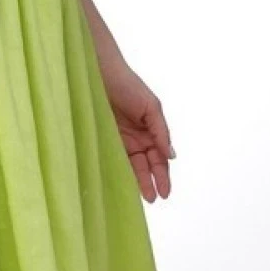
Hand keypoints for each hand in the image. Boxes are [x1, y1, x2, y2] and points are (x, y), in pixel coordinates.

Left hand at [94, 49, 176, 202]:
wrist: (97, 71)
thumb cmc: (126, 84)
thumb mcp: (150, 106)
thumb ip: (161, 131)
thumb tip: (172, 155)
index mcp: (150, 130)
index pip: (159, 158)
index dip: (163, 175)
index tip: (165, 192)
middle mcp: (135, 137)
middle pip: (146, 164)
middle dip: (151, 182)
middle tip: (153, 199)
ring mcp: (118, 139)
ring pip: (130, 165)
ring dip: (136, 180)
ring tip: (141, 197)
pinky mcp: (101, 138)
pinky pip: (111, 158)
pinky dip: (117, 171)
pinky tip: (120, 183)